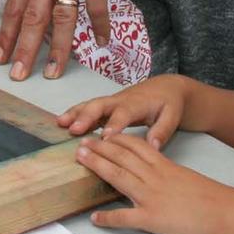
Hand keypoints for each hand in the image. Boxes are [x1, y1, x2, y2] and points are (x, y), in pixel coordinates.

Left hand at [0, 0, 134, 80]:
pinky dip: (99, 27)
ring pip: (62, 19)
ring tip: (55, 73)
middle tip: (17, 76)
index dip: (5, 33)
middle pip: (31, 18)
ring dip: (58, 49)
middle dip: (23, 50)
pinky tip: (101, 42)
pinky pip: (96, 6)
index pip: (14, 6)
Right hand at [58, 75, 192, 147]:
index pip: (124, 114)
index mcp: (137, 104)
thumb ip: (162, 131)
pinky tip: (62, 122)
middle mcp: (121, 100)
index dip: (114, 125)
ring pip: (90, 104)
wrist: (166, 87)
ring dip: (75, 113)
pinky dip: (74, 113)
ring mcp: (111, 102)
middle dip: (86, 116)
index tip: (104, 138)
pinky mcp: (106, 105)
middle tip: (74, 129)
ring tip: (60, 124)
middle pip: (101, 106)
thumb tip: (153, 146)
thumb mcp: (173, 116)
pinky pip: (88, 107)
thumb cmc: (169, 103)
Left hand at [76, 132, 230, 233]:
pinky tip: (95, 218)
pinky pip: (126, 218)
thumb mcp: (184, 175)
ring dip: (97, 167)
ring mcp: (152, 197)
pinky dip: (109, 218)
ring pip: (119, 178)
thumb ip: (164, 170)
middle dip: (99, 149)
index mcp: (163, 166)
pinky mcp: (153, 219)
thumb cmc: (209, 196)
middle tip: (80, 143)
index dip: (115, 139)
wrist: (226, 212)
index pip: (135, 146)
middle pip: (121, 158)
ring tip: (79, 161)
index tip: (100, 133)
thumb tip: (148, 168)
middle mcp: (154, 177)